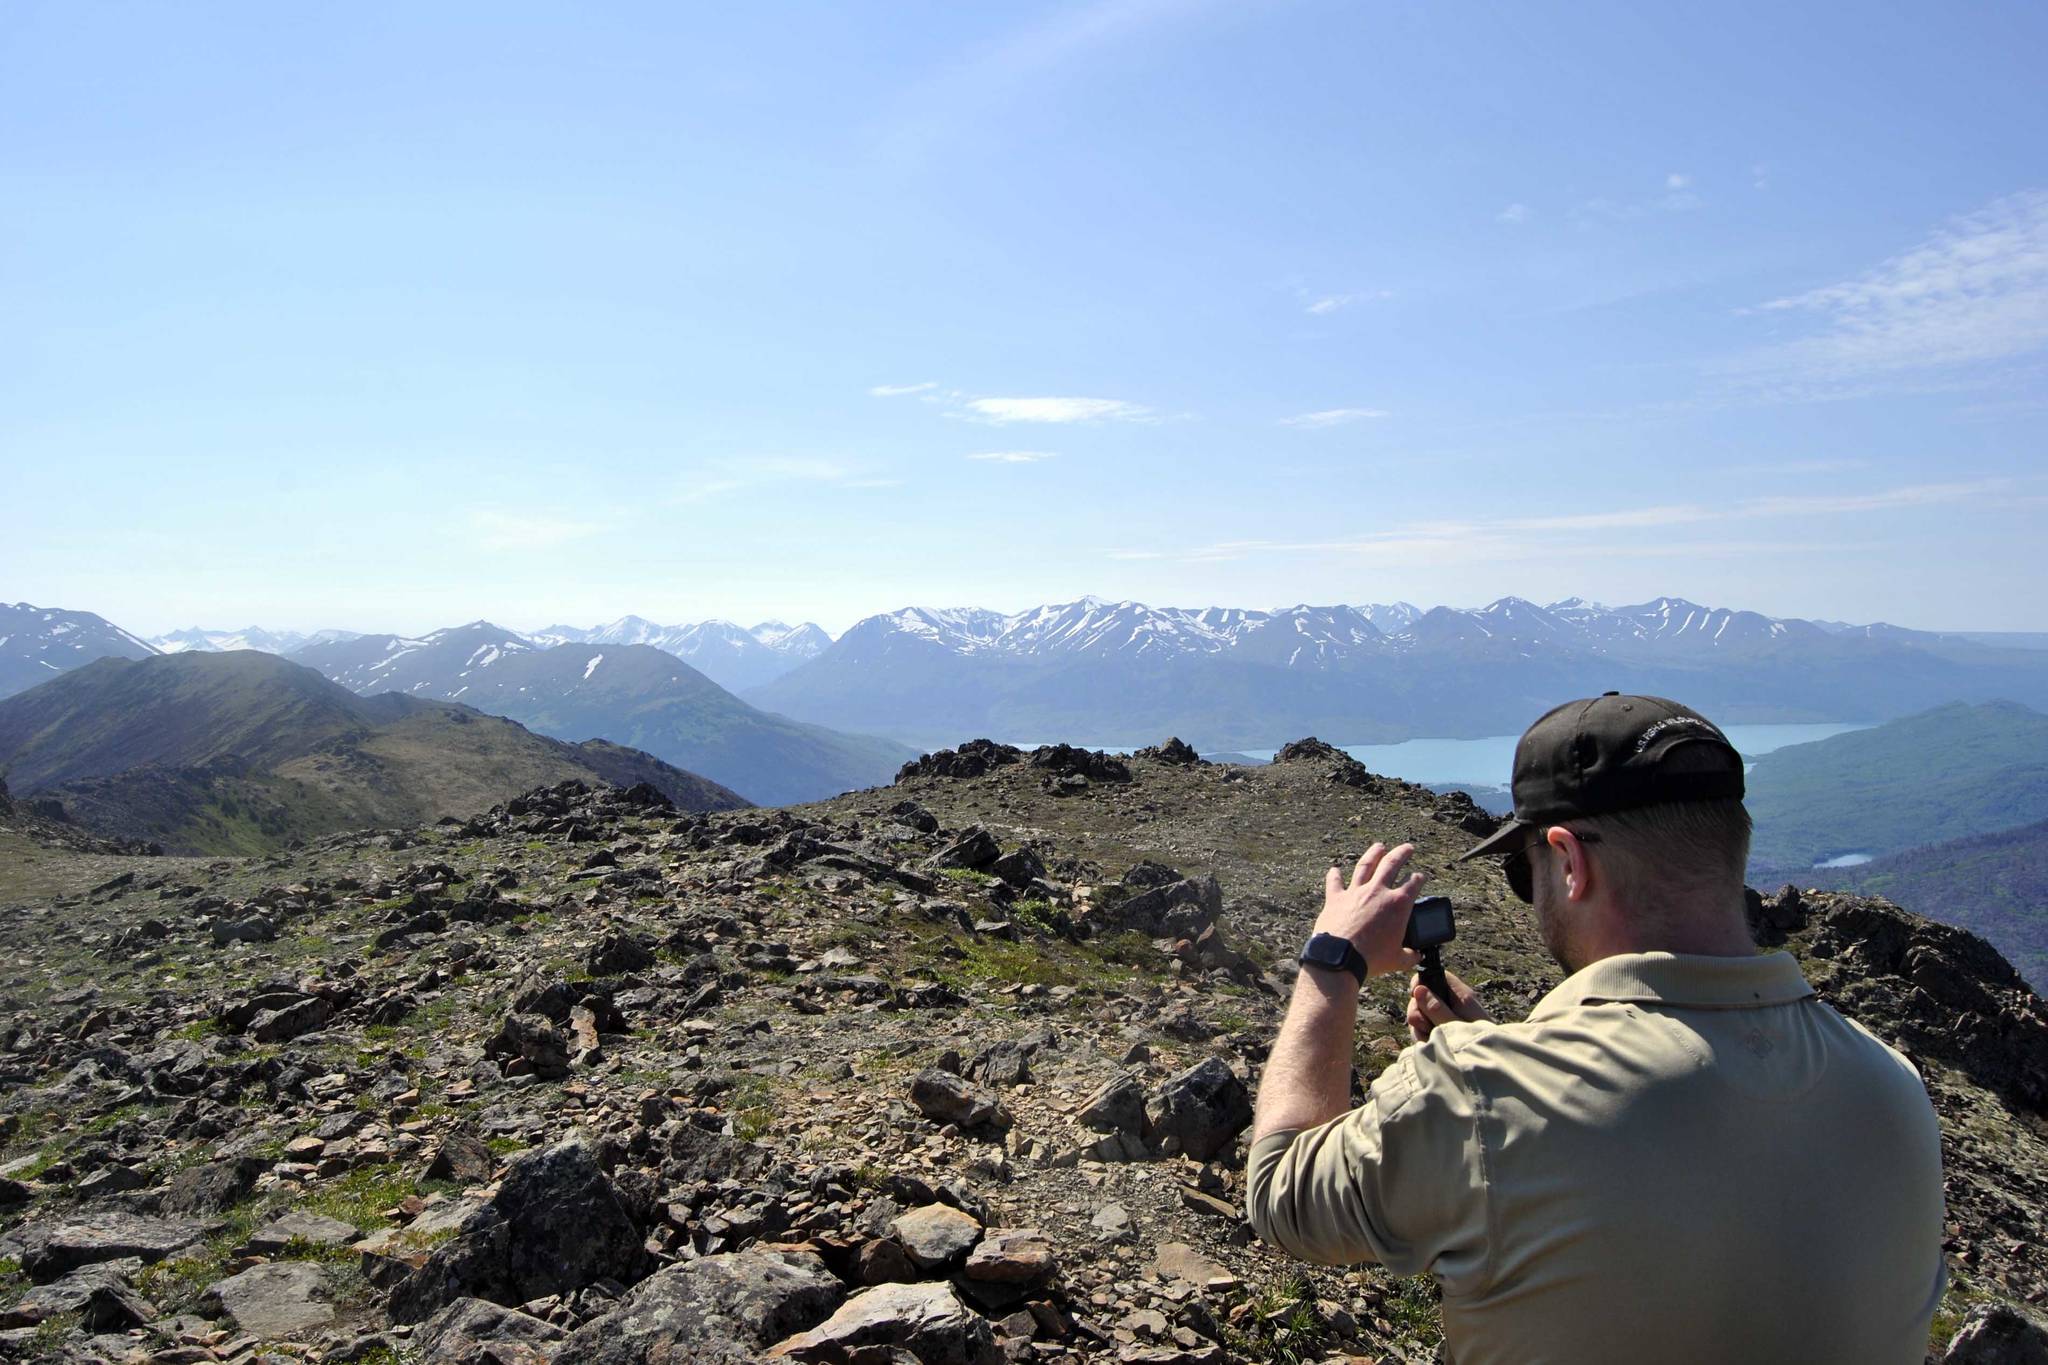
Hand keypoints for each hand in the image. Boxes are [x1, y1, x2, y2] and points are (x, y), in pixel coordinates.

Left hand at [1316, 842, 1427, 978]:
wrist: (1340, 958)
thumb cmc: (1371, 960)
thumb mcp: (1397, 960)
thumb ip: (1410, 955)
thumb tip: (1416, 955)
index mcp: (1398, 905)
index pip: (1414, 884)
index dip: (1420, 878)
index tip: (1421, 876)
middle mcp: (1377, 892)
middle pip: (1392, 864)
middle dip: (1402, 853)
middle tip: (1408, 848)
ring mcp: (1355, 892)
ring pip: (1365, 866)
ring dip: (1373, 854)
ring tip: (1379, 847)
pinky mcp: (1335, 898)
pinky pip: (1335, 882)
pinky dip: (1334, 875)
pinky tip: (1335, 869)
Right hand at [1407, 970, 1491, 1041]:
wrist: (1493, 1073)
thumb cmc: (1478, 1046)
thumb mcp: (1454, 1026)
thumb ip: (1436, 1008)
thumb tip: (1419, 989)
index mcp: (1462, 997)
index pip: (1438, 976)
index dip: (1423, 982)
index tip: (1414, 994)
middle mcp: (1453, 1006)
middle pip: (1424, 997)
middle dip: (1418, 1011)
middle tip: (1422, 1024)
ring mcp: (1446, 1022)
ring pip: (1421, 1017)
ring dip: (1420, 1029)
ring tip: (1430, 1041)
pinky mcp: (1442, 1037)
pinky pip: (1424, 1033)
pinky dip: (1424, 1040)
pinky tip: (1431, 1048)